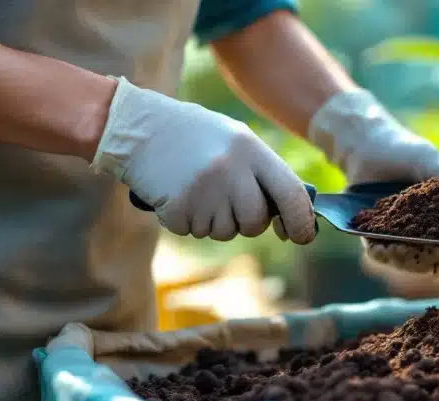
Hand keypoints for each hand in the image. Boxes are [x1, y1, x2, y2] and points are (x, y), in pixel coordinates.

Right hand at [90, 77, 315, 243]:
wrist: (136, 126)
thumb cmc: (192, 136)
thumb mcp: (235, 140)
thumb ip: (263, 173)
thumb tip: (293, 212)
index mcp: (252, 150)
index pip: (292, 194)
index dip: (302, 222)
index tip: (302, 236)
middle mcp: (233, 170)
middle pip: (255, 222)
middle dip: (244, 222)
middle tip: (223, 200)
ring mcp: (206, 190)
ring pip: (224, 231)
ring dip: (211, 220)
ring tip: (195, 187)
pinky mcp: (179, 206)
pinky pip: (193, 231)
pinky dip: (184, 220)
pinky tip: (175, 192)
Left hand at [308, 89, 438, 279]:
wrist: (365, 143)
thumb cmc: (403, 150)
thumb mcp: (431, 161)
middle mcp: (423, 229)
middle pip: (434, 260)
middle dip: (432, 261)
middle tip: (428, 254)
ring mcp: (399, 235)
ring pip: (407, 261)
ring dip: (405, 260)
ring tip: (400, 248)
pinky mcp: (375, 235)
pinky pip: (380, 254)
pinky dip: (383, 255)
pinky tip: (382, 247)